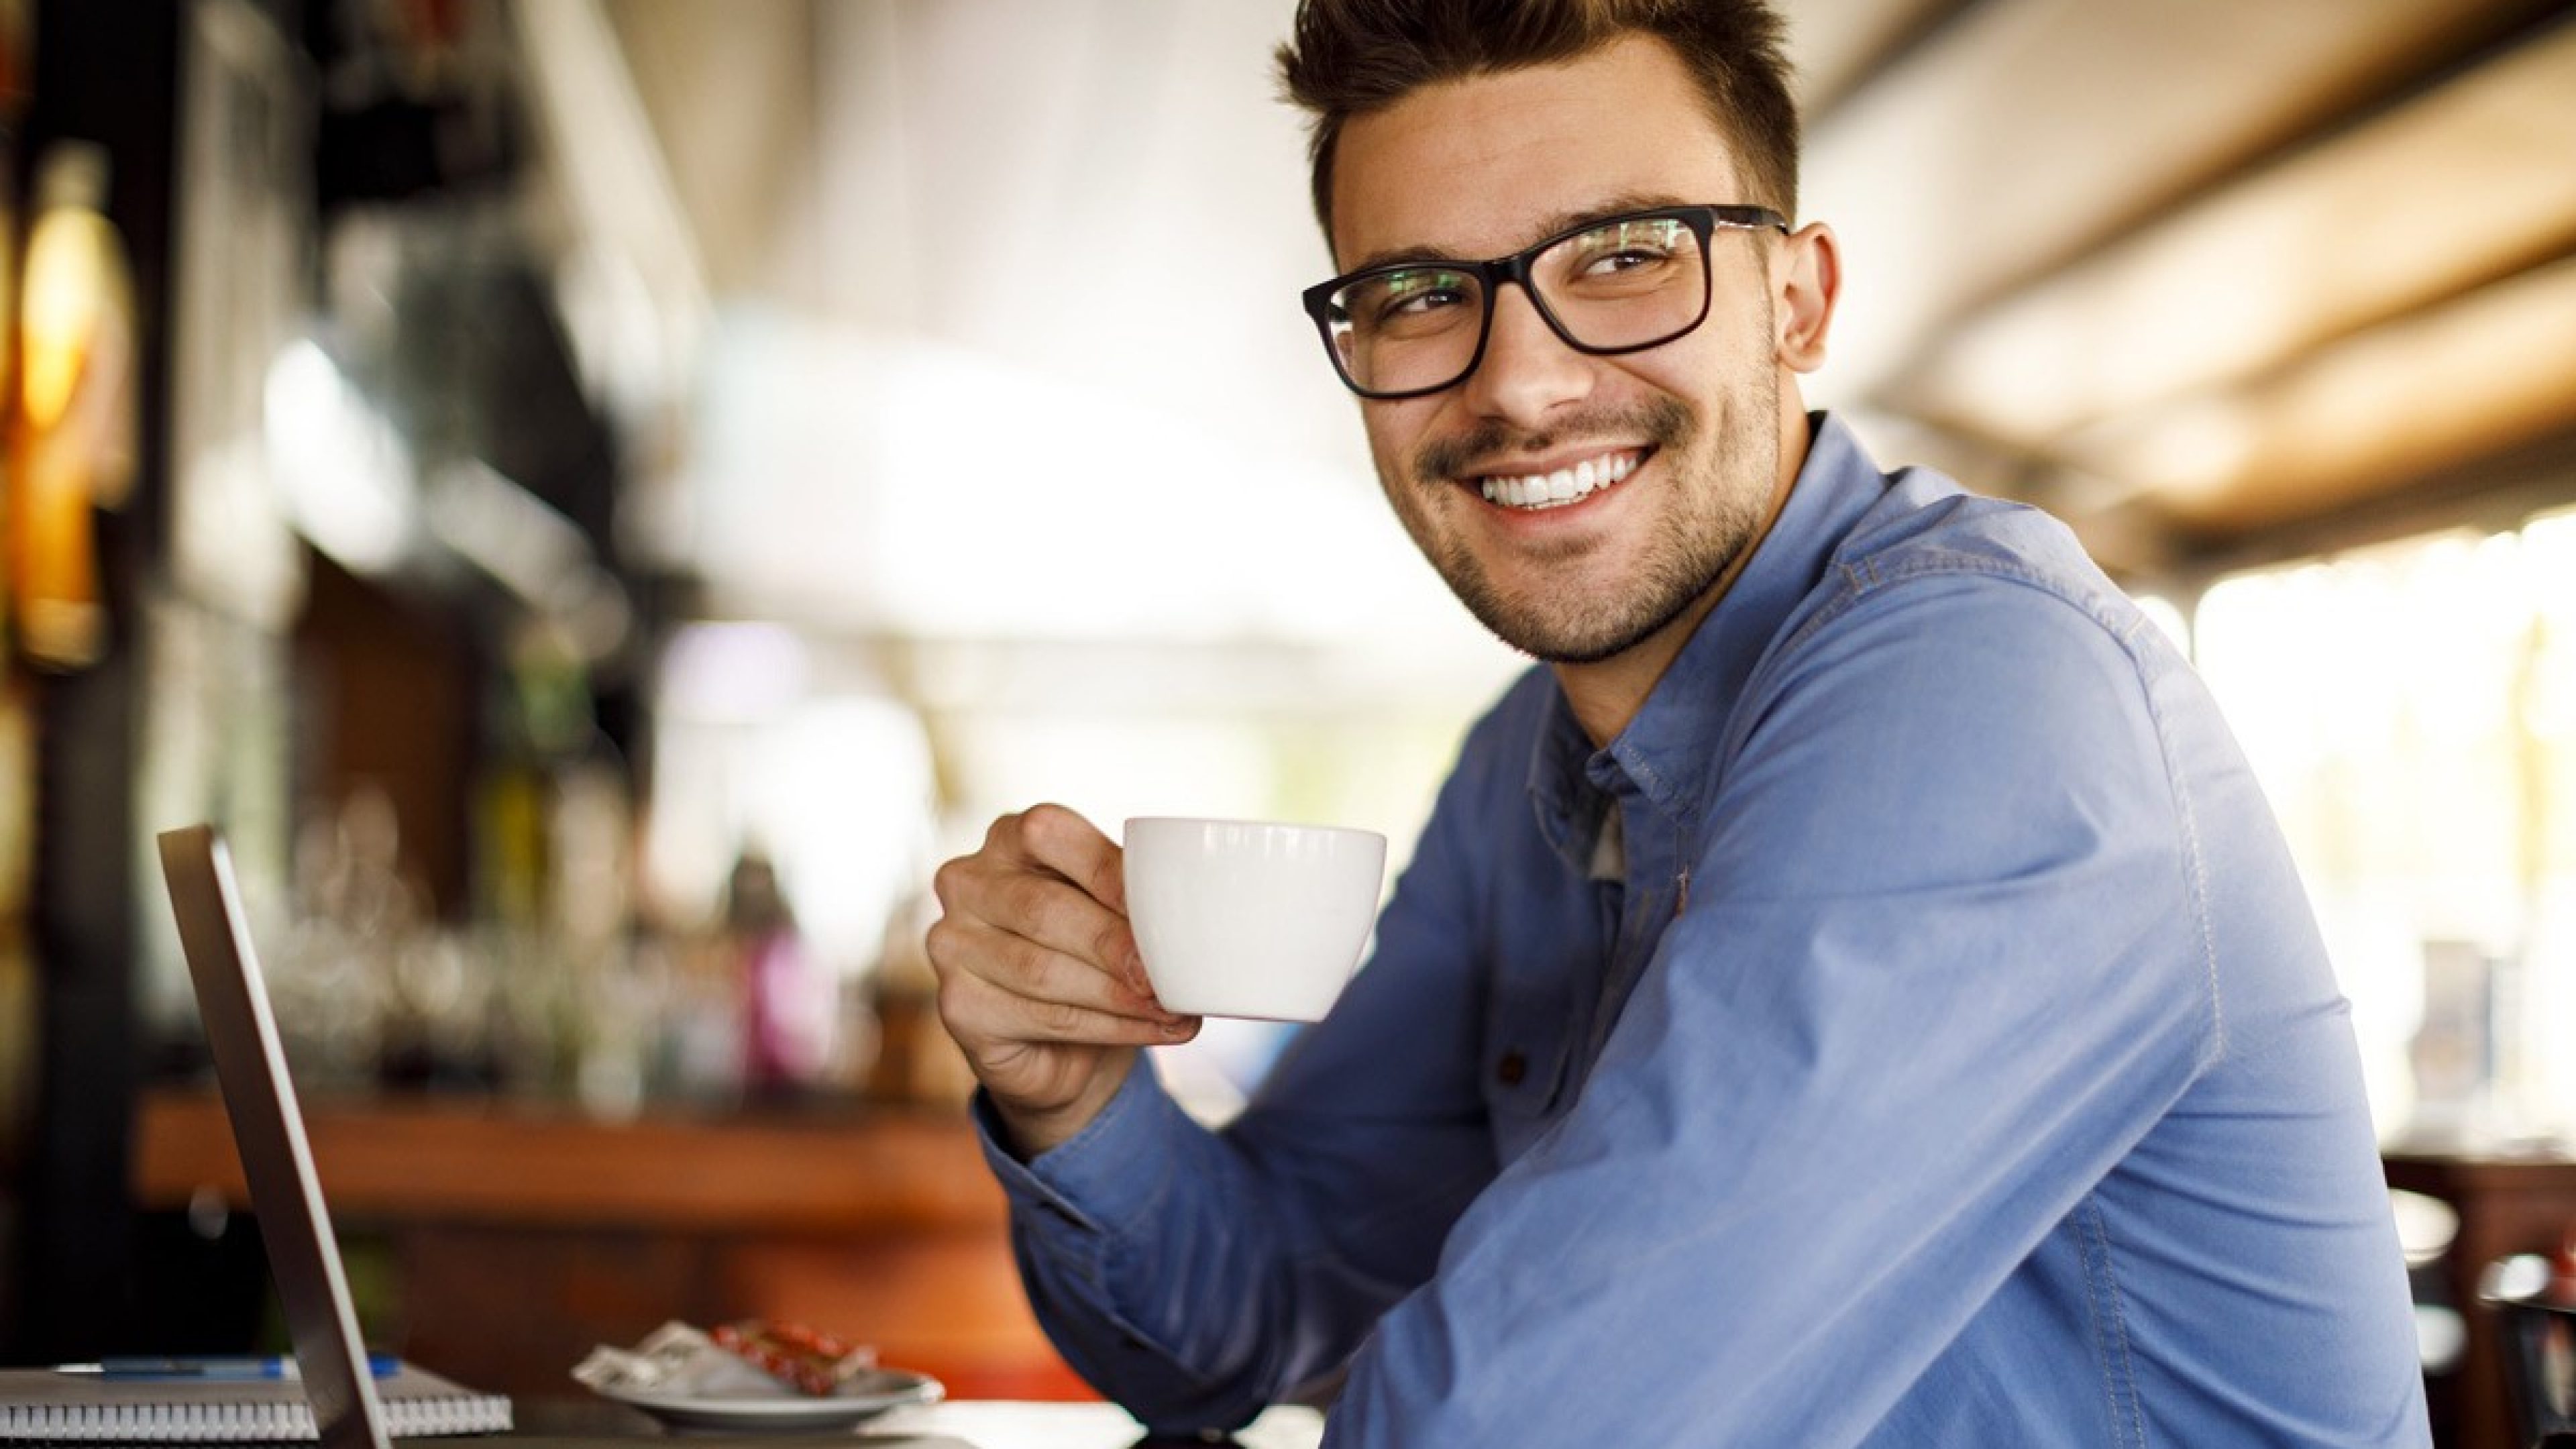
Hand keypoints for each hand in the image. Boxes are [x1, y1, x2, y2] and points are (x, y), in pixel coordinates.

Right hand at [926, 804, 1199, 1154]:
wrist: (1057, 1044)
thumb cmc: (1091, 956)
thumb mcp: (1111, 913)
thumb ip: (1133, 901)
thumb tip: (1187, 920)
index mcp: (1008, 838)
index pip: (1049, 833)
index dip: (1109, 872)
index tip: (1163, 911)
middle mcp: (967, 882)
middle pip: (1044, 909)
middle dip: (1115, 945)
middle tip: (1167, 977)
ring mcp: (951, 943)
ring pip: (1041, 970)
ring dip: (1117, 995)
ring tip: (1171, 1009)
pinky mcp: (957, 1003)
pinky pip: (1040, 1016)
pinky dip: (1106, 1027)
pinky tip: (1148, 1030)